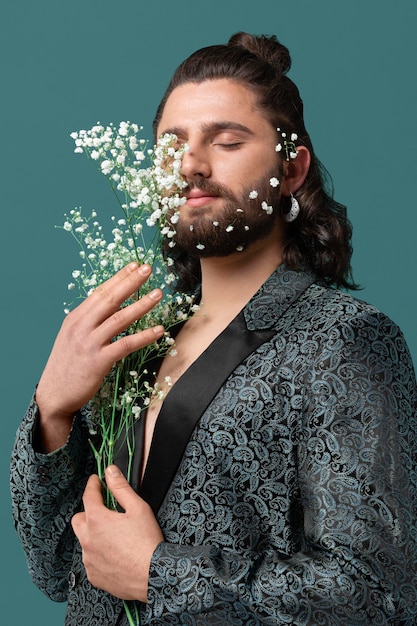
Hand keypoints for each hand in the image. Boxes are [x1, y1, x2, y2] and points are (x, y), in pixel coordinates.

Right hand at [36, 262, 164, 449]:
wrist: (54, 395)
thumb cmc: (67, 366)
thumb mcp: (73, 337)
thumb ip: (90, 321)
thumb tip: (111, 307)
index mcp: (75, 318)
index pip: (100, 292)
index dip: (119, 277)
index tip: (134, 265)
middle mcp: (81, 326)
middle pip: (110, 299)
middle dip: (131, 282)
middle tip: (148, 268)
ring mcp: (89, 343)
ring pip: (120, 319)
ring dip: (141, 305)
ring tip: (158, 293)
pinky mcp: (98, 361)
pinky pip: (125, 344)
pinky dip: (144, 336)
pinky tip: (159, 330)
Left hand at [71, 465, 162, 601]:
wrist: (153, 575)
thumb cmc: (147, 542)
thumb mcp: (138, 508)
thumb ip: (120, 488)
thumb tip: (110, 471)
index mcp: (97, 520)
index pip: (88, 496)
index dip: (92, 485)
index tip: (95, 480)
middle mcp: (88, 540)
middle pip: (78, 519)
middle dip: (88, 512)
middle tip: (104, 511)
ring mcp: (89, 559)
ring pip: (84, 540)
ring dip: (93, 534)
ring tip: (113, 535)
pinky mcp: (94, 575)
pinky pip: (90, 559)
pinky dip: (98, 554)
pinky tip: (114, 553)